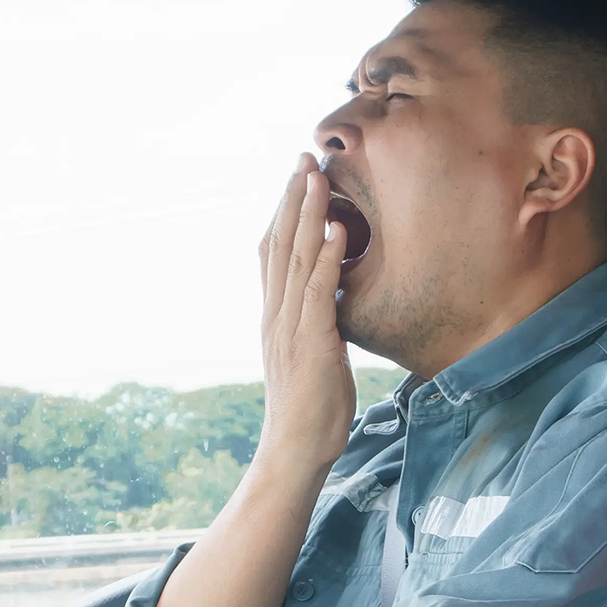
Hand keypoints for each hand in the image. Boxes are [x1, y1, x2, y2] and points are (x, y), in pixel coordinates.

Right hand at [255, 154, 356, 477]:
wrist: (295, 448)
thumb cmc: (311, 407)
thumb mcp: (310, 353)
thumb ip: (314, 321)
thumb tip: (329, 298)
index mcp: (274, 315)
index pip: (271, 252)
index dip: (282, 212)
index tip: (295, 177)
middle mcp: (276, 314)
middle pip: (278, 244)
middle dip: (291, 198)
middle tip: (303, 158)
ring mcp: (289, 326)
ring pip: (293, 259)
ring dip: (306, 214)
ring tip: (317, 176)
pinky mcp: (311, 342)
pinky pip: (317, 292)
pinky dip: (325, 257)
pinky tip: (335, 229)